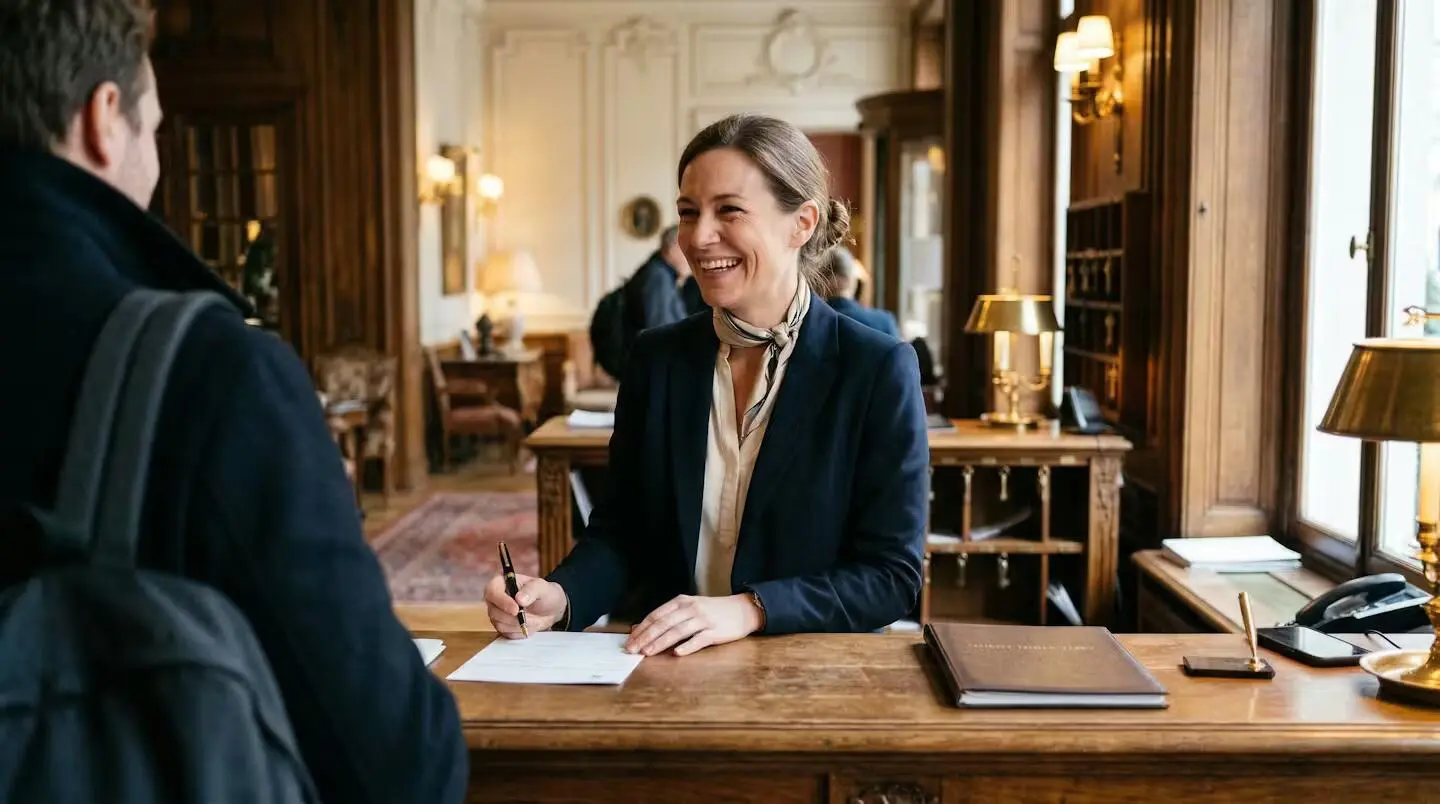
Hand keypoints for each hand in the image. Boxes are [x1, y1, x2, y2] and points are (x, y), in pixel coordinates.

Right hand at [484, 573, 567, 637]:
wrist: (550, 609)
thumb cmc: (543, 593)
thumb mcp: (541, 587)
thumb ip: (531, 590)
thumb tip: (519, 599)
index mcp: (501, 583)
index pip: (492, 592)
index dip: (502, 602)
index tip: (516, 610)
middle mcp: (495, 599)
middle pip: (494, 612)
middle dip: (514, 618)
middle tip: (532, 617)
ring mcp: (497, 614)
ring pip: (500, 625)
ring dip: (519, 625)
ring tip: (535, 620)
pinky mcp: (502, 627)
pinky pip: (506, 634)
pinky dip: (520, 632)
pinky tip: (529, 625)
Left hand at [625, 593, 762, 656]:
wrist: (741, 610)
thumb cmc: (712, 611)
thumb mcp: (688, 608)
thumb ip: (667, 617)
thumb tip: (640, 627)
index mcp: (681, 601)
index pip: (656, 615)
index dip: (642, 628)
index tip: (629, 640)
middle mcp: (691, 608)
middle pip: (664, 623)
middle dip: (646, 637)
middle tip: (633, 649)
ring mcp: (703, 620)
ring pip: (677, 632)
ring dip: (660, 642)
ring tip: (648, 652)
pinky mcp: (715, 632)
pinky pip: (698, 640)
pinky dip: (686, 647)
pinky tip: (676, 653)